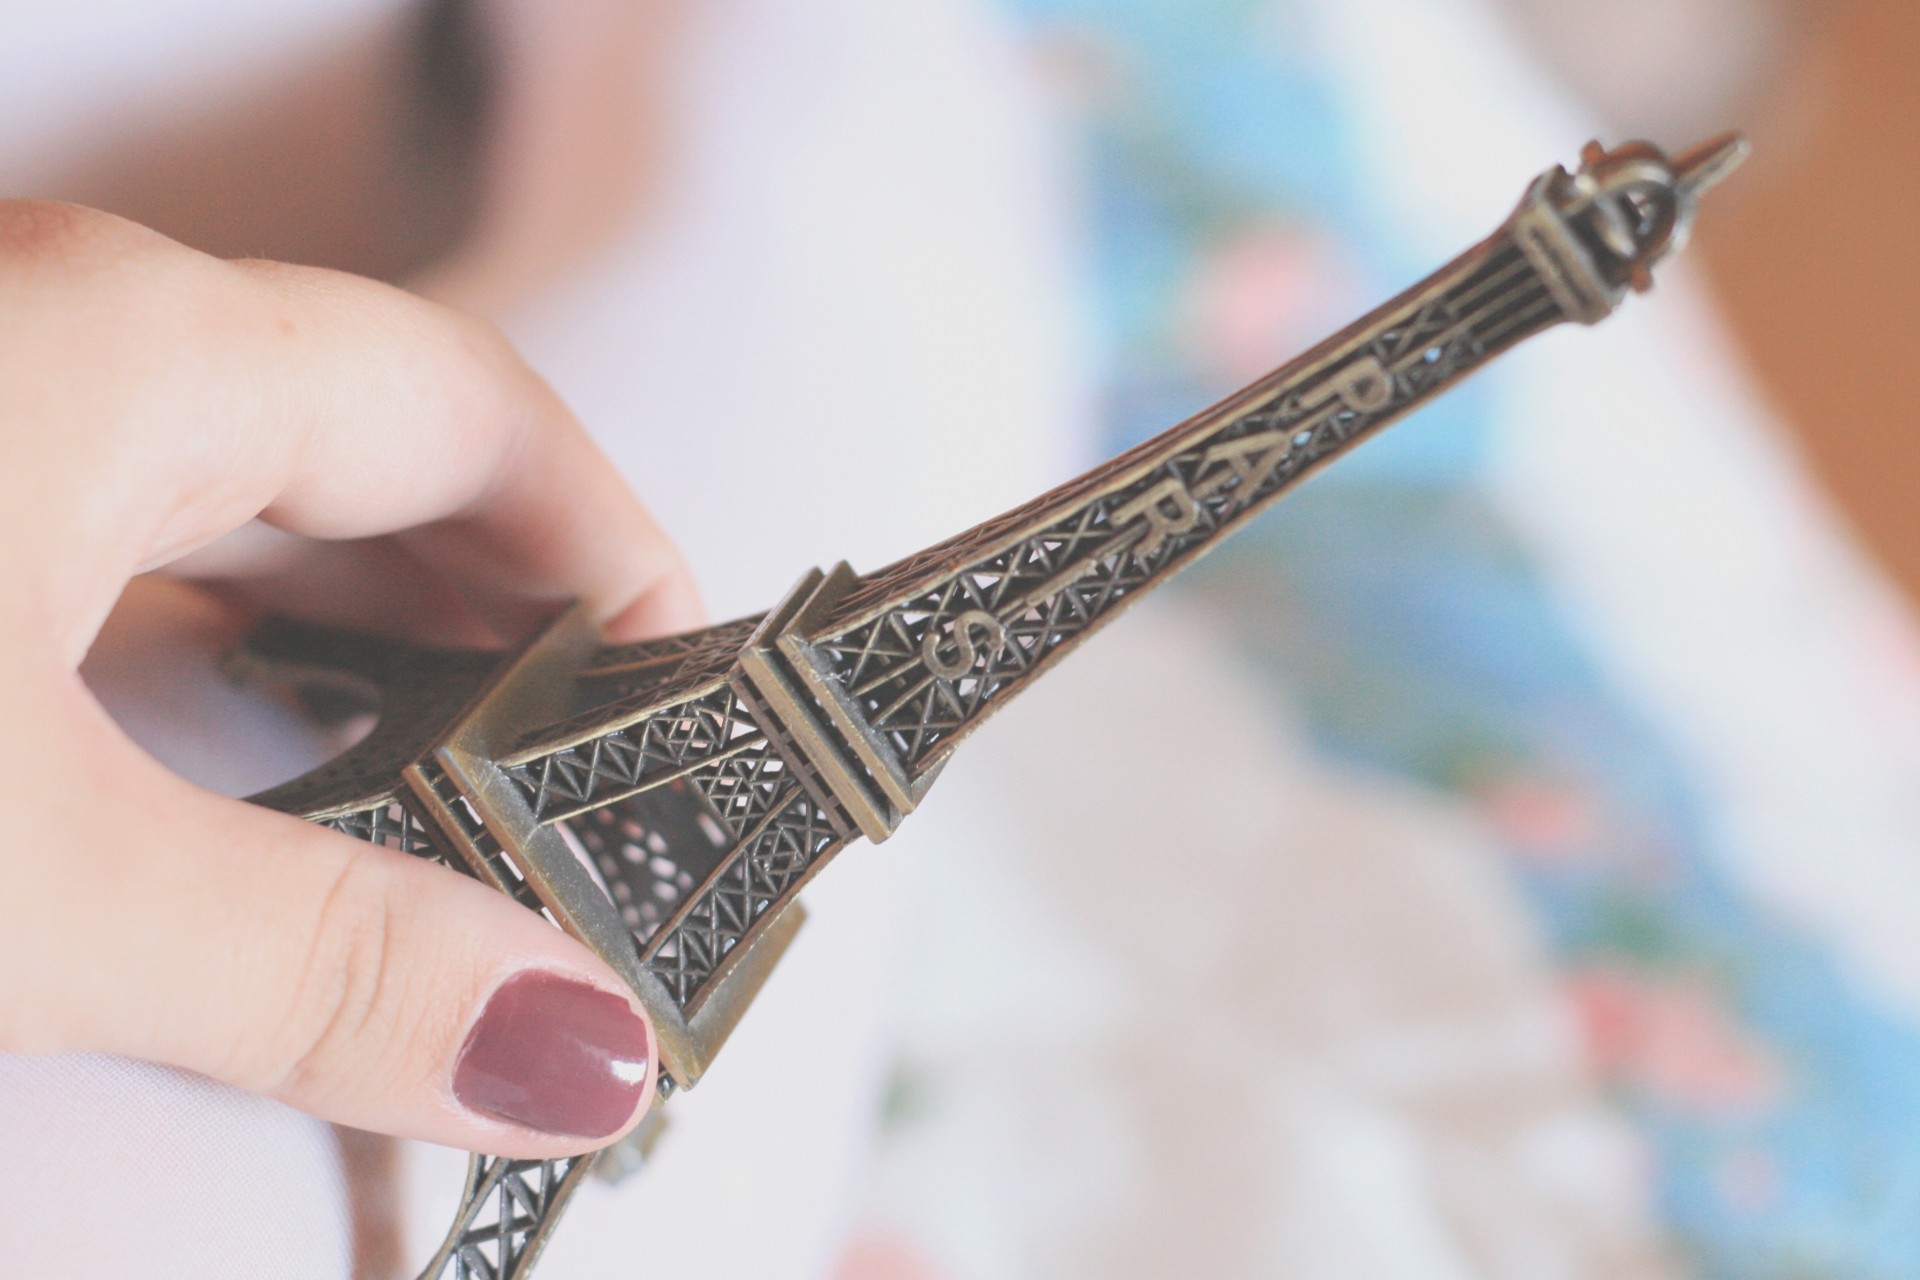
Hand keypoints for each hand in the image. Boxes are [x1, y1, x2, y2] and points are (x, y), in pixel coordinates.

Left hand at [0, 200, 700, 1156]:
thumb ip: (317, 967)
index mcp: (117, 344)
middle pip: (369, 461)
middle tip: (605, 807)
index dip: (619, 558)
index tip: (705, 712)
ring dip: (358, 662)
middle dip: (505, 632)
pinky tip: (241, 785)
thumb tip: (574, 1049)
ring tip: (462, 815)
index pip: (477, 412)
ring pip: (226, 516)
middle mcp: (42, 338)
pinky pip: (99, 563)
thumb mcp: (22, 884)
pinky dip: (204, 674)